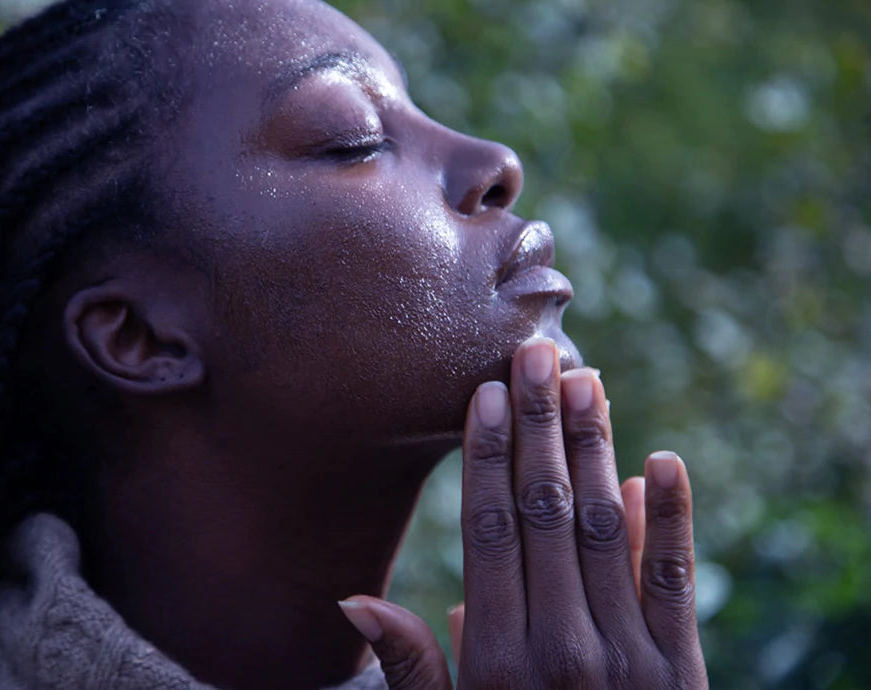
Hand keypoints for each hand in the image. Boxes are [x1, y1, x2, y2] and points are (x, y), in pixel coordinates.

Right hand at [339, 337, 706, 687]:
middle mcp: (560, 648)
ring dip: (594, 448)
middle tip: (535, 353)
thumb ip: (408, 666)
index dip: (487, 456)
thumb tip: (351, 600)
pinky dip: (669, 518)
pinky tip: (659, 460)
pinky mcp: (681, 669)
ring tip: (585, 379)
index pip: (489, 530)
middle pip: (544, 512)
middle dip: (539, 426)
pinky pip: (672, 580)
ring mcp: (627, 657)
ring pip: (603, 528)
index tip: (485, 391)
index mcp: (494, 659)